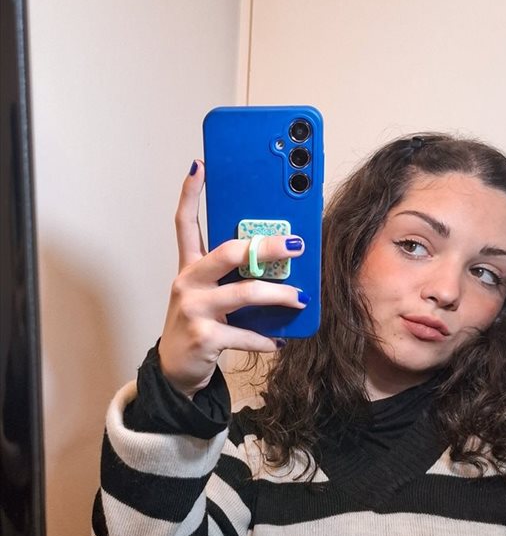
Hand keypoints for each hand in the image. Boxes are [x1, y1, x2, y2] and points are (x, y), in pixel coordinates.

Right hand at [158, 160, 306, 397]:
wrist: (176, 369)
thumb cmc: (200, 324)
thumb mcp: (210, 295)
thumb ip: (233, 278)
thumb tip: (279, 264)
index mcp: (190, 267)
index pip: (185, 224)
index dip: (191, 194)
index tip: (200, 166)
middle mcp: (187, 282)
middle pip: (228, 252)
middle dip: (265, 246)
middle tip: (295, 244)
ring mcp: (193, 309)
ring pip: (244, 292)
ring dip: (278, 295)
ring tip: (299, 298)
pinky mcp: (204, 337)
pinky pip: (245, 333)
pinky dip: (266, 339)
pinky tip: (279, 342)